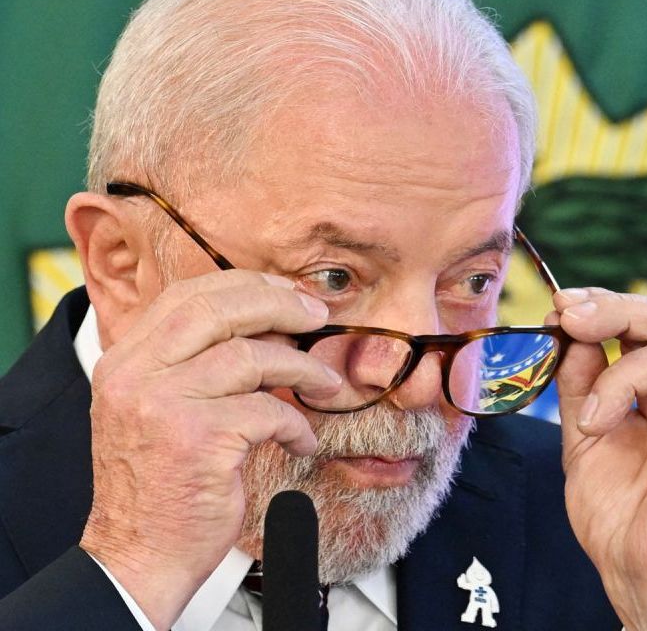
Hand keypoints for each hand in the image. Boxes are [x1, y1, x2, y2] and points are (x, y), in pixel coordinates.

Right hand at [79, 271, 340, 629]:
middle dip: (280, 305)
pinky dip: (296, 423)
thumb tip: (269, 322)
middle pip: (219, 309)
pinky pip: (268, 410)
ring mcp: (163, 404)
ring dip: (302, 369)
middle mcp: (136, 374)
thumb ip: (195, 361)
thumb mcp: (161, 407)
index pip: (187, 295)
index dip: (245, 285)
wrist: (138, 554)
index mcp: (126, 359)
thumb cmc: (161, 479)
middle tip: (318, 317)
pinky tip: (302, 440)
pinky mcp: (198, 440)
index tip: (288, 293)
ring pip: (252, 356)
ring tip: (326, 385)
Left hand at [553, 288, 646, 630]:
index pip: (643, 329)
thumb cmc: (618, 517)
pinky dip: (628, 377)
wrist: (642, 577)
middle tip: (566, 310)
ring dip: (616, 331)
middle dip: (610, 305)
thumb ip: (581, 385)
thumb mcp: (584, 435)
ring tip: (575, 362)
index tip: (559, 306)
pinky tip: (596, 416)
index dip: (603, 308)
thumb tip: (571, 333)